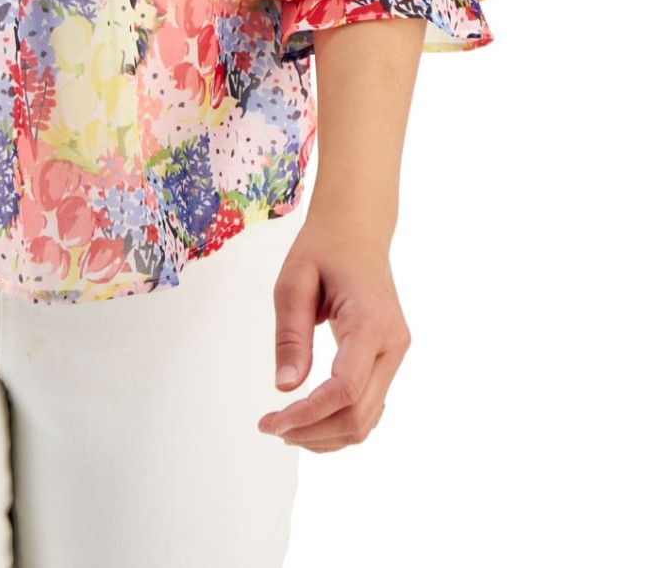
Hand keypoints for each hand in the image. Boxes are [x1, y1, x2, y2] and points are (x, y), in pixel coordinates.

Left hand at [256, 217, 410, 452]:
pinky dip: (340, 422)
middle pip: (359, 415)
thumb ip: (290, 335)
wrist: (357, 230)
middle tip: (270, 426)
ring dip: (327, 435)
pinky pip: (370, 405)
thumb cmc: (323, 249)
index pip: (345, 388)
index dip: (309, 415)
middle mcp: (392, 343)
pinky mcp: (389, 358)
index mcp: (370, 321)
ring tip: (285, 427)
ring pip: (368, 419)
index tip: (272, 421)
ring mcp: (396, 353)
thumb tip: (285, 388)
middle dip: (313, 432)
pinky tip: (310, 420)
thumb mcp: (292, 282)